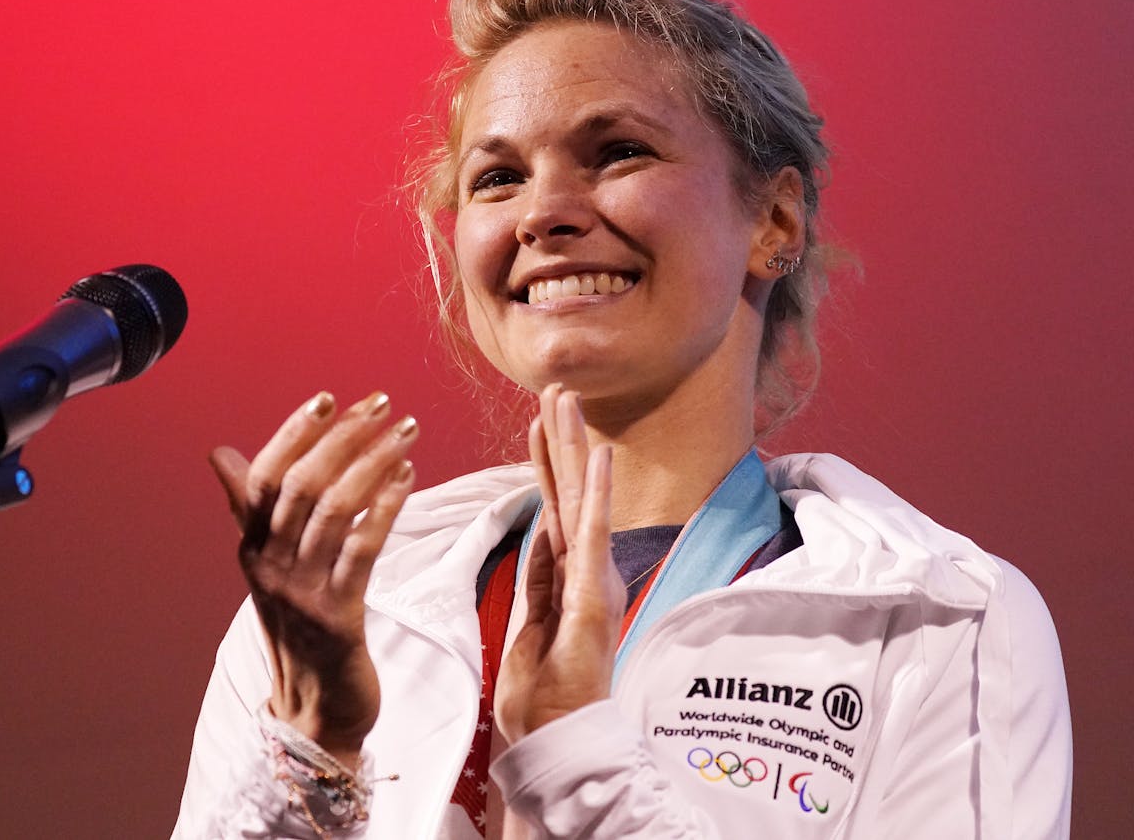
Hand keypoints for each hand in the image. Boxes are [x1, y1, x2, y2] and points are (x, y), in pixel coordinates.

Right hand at [209, 390, 418, 766]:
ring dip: (375, 463)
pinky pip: (363, 548)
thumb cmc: (298, 627)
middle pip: (302, 485)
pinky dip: (387, 506)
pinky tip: (408, 479)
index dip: (295, 433)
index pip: (265, 477)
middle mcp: (268, 565)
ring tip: (406, 433)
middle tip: (383, 405)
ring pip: (335, 510)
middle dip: (344, 437)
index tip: (329, 398)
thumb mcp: (267, 564)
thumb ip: (249, 507)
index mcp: (251, 547)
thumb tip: (220, 454)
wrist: (315, 709)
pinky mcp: (337, 615)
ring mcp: (300, 592)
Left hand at [495, 384, 625, 743]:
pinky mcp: (594, 596)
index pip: (554, 507)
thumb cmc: (545, 699)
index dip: (547, 463)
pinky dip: (598, 495)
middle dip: (561, 440)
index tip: (539, 419)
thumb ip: (540, 584)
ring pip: (581, 502)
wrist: (558, 743)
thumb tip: (539, 540)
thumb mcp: (532, 628)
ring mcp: (593, 581)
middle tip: (557, 389)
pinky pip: (592, 537)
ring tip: (569, 401)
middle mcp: (586, 572)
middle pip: (569, 493)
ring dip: (575, 448)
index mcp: (569, 578)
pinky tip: (601, 455)